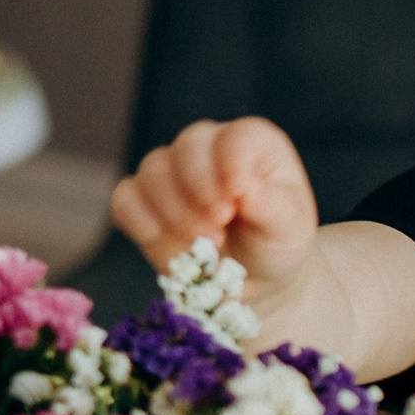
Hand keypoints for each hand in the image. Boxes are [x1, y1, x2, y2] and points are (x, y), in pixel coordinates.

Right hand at [113, 117, 316, 317]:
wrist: (253, 277)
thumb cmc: (276, 241)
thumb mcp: (289, 226)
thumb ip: (272, 204)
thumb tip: (244, 188)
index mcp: (252, 143)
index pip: (234, 138)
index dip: (230, 166)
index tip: (235, 201)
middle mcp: (208, 146)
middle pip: (188, 147)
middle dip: (199, 191)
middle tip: (218, 228)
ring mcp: (172, 170)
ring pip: (153, 172)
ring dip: (175, 213)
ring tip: (205, 244)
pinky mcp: (144, 199)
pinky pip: (126, 200)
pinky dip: (144, 225)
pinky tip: (173, 248)